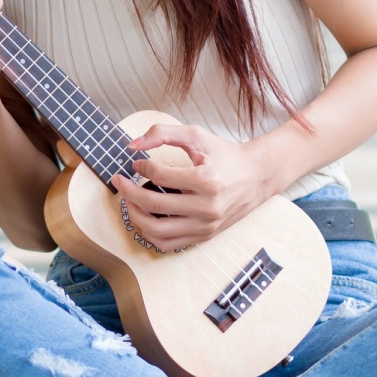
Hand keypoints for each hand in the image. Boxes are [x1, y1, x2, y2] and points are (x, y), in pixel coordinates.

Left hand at [110, 123, 272, 249]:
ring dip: (136, 217)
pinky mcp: (205, 235)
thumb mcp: (196, 135)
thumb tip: (132, 145)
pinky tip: (146, 217)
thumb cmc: (225, 154)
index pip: (161, 175)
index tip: (136, 163)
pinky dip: (151, 233)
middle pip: (154, 206)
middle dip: (129, 193)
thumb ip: (162, 133)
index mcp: (207, 179)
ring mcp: (206, 225)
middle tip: (120, 182)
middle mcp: (207, 207)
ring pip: (158, 232)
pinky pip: (169, 244)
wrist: (257, 175)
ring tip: (130, 202)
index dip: (142, 167)